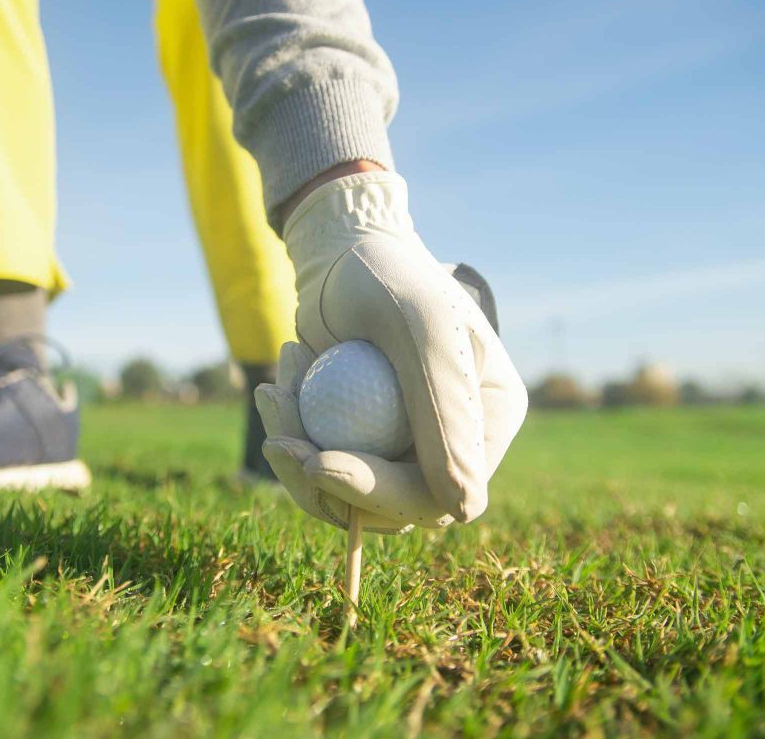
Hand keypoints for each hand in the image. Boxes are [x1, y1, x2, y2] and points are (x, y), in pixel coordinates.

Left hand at [255, 171, 527, 528]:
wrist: (340, 254)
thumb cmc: (386, 277)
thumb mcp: (420, 332)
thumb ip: (445, 416)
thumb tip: (462, 510)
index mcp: (488, 420)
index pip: (443, 496)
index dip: (381, 495)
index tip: (316, 462)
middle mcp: (453, 442)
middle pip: (389, 507)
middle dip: (322, 476)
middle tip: (278, 428)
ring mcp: (403, 446)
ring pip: (346, 496)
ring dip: (298, 451)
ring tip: (276, 388)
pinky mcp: (359, 442)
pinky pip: (321, 471)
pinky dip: (291, 436)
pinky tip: (275, 389)